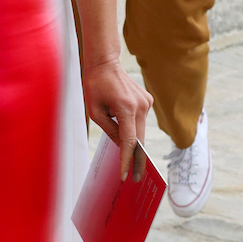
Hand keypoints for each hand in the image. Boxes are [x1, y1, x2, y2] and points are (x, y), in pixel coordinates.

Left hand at [82, 57, 151, 179]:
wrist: (105, 63)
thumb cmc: (95, 85)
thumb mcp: (95, 111)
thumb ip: (109, 130)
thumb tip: (121, 146)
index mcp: (126, 108)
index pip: (129, 140)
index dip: (127, 159)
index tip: (125, 175)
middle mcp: (141, 106)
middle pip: (140, 139)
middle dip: (137, 159)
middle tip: (135, 178)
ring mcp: (146, 103)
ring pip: (140, 130)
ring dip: (131, 138)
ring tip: (114, 124)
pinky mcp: (147, 101)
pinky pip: (139, 120)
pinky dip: (131, 125)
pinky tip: (118, 113)